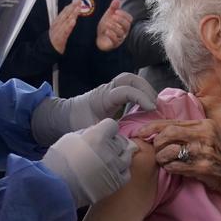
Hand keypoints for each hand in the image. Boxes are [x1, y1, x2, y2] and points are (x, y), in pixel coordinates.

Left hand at [31, 72, 158, 144]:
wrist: (64, 116)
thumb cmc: (76, 124)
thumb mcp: (91, 132)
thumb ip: (108, 134)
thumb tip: (129, 143)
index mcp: (102, 98)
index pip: (125, 90)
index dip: (141, 97)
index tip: (151, 109)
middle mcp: (108, 89)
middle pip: (130, 78)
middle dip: (146, 89)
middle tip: (156, 105)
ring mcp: (111, 89)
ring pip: (132, 80)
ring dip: (146, 89)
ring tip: (154, 104)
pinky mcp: (114, 93)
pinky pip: (131, 87)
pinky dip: (142, 93)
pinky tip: (147, 106)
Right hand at [41, 119, 135, 207]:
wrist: (55, 189)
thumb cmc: (58, 162)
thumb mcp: (69, 139)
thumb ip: (88, 132)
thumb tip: (97, 132)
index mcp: (97, 137)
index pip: (113, 125)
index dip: (106, 129)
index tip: (102, 134)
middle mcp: (109, 151)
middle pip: (121, 140)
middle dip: (113, 142)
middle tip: (103, 148)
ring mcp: (115, 167)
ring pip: (127, 155)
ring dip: (119, 154)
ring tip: (109, 158)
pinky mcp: (116, 183)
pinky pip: (126, 172)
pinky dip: (121, 169)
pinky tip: (112, 170)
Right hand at [49, 0, 81, 53]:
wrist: (48, 49)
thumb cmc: (55, 38)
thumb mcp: (58, 28)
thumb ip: (63, 21)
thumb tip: (70, 13)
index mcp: (57, 22)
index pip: (64, 12)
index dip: (70, 6)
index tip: (76, 1)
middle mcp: (57, 25)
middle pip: (65, 14)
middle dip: (72, 7)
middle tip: (79, 1)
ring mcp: (58, 30)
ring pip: (65, 21)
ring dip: (72, 14)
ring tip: (77, 9)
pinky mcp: (60, 37)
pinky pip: (65, 31)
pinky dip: (69, 25)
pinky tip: (73, 21)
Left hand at [96, 0, 132, 51]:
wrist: (98, 37)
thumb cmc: (106, 26)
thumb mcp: (108, 16)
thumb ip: (113, 8)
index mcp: (124, 24)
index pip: (129, 19)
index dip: (124, 14)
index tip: (116, 11)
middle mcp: (124, 31)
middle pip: (127, 26)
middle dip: (120, 20)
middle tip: (113, 17)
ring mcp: (119, 38)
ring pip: (121, 33)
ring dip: (114, 27)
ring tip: (107, 24)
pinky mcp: (114, 44)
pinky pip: (115, 41)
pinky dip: (111, 35)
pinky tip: (106, 31)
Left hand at [132, 119, 220, 194]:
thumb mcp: (211, 136)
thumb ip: (190, 131)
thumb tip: (162, 131)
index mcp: (205, 124)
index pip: (172, 122)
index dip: (152, 127)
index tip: (140, 133)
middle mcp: (205, 135)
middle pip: (168, 134)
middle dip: (156, 143)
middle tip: (156, 150)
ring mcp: (204, 152)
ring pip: (169, 151)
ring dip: (162, 158)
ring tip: (164, 161)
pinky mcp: (202, 167)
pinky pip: (175, 166)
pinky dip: (169, 168)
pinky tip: (173, 168)